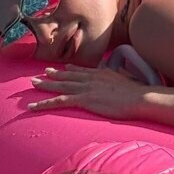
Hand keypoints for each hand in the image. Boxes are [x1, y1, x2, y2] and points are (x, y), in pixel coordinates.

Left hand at [28, 64, 145, 119]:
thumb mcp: (128, 79)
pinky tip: (33, 106)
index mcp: (101, 73)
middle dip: (54, 74)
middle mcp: (91, 78)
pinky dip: (44, 103)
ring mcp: (86, 87)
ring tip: (34, 83)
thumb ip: (120, 75)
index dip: (71, 69)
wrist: (139, 97)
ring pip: (61, 85)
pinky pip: (59, 101)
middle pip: (68, 76)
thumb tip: (120, 74)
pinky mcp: (83, 99)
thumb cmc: (138, 91)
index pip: (82, 70)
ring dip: (46, 84)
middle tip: (42, 72)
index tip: (63, 68)